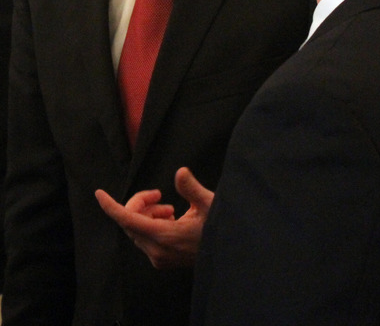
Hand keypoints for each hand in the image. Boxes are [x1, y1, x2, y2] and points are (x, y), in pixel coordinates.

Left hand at [95, 167, 213, 268]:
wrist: (227, 257)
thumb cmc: (219, 228)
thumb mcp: (209, 204)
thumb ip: (192, 188)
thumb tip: (180, 172)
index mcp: (164, 236)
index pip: (128, 219)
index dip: (111, 206)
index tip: (99, 193)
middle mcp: (156, 250)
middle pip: (131, 221)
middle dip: (139, 203)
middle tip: (158, 194)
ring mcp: (158, 258)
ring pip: (136, 230)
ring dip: (146, 213)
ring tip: (169, 208)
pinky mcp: (161, 260)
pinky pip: (144, 238)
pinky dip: (151, 223)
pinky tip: (171, 218)